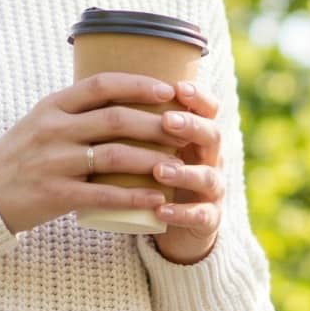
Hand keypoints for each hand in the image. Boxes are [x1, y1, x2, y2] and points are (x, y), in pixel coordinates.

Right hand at [0, 72, 192, 234]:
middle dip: (156, 124)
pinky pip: (104, 194)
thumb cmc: (22, 155)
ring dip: (152, 159)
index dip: (138, 85)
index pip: (101, 86)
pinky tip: (157, 200)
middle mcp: (53, 130)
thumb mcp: (42, 120)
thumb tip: (123, 94)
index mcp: (52, 106)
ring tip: (179, 165)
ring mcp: (54, 162)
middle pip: (115, 119)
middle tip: (184, 130)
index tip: (168, 91)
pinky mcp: (56, 194)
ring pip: (114, 155)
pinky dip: (134, 197)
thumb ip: (76, 109)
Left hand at [145, 79, 225, 264]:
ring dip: (184, 172)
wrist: (172, 223)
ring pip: (208, 177)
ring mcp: (212, 190)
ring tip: (160, 170)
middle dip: (191, 127)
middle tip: (168, 121)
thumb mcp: (147, 147)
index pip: (208, 110)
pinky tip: (160, 211)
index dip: (198, 97)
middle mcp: (210, 159)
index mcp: (197, 136)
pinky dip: (181, 213)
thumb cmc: (152, 177)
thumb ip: (134, 124)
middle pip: (213, 136)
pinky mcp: (207, 220)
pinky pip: (200, 216)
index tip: (178, 87)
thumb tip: (96, 87)